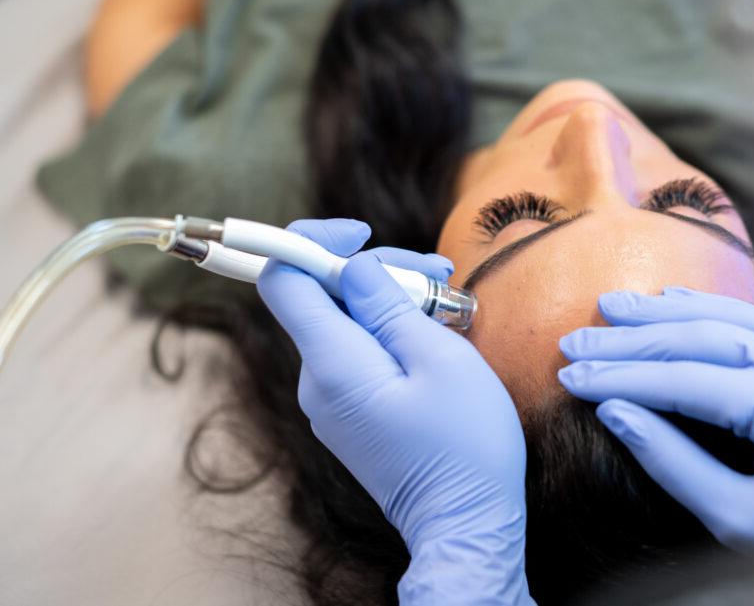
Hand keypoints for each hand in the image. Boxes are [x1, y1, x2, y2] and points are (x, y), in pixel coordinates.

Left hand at [257, 219, 532, 605]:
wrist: (465, 522)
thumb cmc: (464, 443)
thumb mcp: (439, 358)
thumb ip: (387, 305)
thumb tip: (350, 266)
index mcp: (333, 363)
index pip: (283, 280)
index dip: (312, 241)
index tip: (362, 234)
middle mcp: (317, 381)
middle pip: (322, 296)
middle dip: (376, 271)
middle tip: (439, 274)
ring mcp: (330, 401)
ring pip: (345, 323)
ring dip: (391, 301)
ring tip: (448, 304)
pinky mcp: (349, 413)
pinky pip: (357, 353)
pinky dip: (389, 332)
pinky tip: (433, 335)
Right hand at [558, 287, 753, 551]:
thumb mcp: (739, 519)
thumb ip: (673, 462)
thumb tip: (614, 411)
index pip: (685, 380)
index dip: (621, 377)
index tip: (569, 377)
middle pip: (702, 338)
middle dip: (630, 338)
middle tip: (573, 341)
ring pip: (729, 317)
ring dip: (664, 311)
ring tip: (610, 305)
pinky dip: (709, 309)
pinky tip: (672, 301)